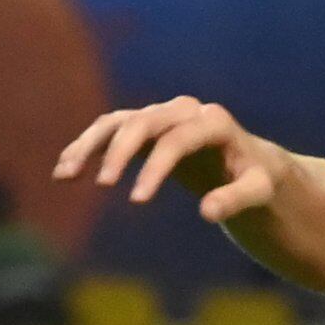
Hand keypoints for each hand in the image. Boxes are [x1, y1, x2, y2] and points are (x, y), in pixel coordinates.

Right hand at [54, 97, 300, 230]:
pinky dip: (86, 148)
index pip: (177, 140)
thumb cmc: (258, 178)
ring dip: (89, 145)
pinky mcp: (145, 127)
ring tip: (65, 175)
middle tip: (101, 186)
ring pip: (117, 123)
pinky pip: (109, 131)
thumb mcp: (260, 192)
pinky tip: (64, 172)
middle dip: (118, 153)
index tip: (136, 201)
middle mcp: (184, 111)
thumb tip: (206, 213)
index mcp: (214, 122)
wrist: (251, 162)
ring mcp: (161, 116)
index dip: (155, 168)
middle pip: (141, 124)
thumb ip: (238, 199)